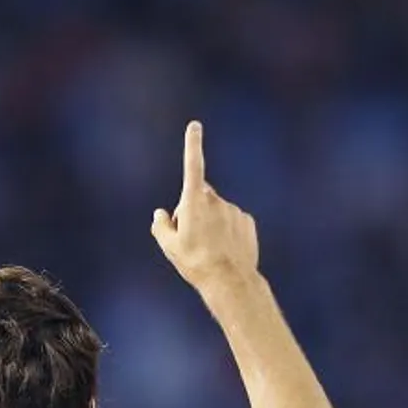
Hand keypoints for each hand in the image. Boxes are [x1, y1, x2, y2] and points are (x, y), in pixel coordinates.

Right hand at [151, 121, 258, 286]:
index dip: (192, 145)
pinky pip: (232, 221)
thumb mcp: (169, 246)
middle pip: (199, 197)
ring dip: (211, 223)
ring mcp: (234, 210)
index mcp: (194, 201)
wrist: (230, 281)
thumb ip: (161, 226)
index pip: (193, 166)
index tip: (195, 125)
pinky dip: (227, 231)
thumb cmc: (195, 262)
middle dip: (193, 210)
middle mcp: (215, 200)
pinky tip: (224, 250)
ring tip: (209, 249)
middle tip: (190, 238)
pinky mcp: (247, 222)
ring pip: (217, 211)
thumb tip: (161, 213)